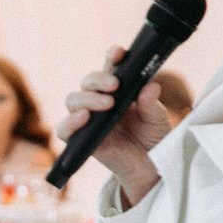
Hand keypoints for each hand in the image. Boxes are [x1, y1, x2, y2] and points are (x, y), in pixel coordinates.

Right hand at [56, 44, 171, 201]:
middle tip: (115, 86)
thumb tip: (150, 87)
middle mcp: (100, 102)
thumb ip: (152, 104)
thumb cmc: (152, 140)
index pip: (110, 67)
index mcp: (119, 90)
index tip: (119, 53)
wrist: (150, 169)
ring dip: (87, 98)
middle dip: (98, 80)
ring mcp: (89, 120)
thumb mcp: (158, 120)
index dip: (112, 57)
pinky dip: (70, 122)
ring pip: (73, 100)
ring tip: (106, 104)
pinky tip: (83, 118)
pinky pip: (64, 130)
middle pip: (87, 82)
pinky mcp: (81, 141)